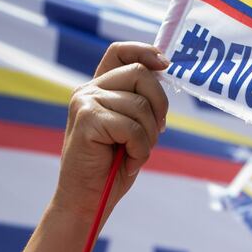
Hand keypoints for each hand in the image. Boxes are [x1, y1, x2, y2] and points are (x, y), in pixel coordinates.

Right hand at [52, 42, 169, 221]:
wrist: (88, 200)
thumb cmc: (114, 166)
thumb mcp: (133, 128)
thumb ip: (142, 101)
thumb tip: (165, 72)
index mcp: (100, 88)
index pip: (119, 52)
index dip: (145, 51)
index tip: (165, 63)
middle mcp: (89, 89)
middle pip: (141, 74)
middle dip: (159, 105)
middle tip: (155, 133)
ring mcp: (85, 102)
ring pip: (141, 105)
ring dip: (148, 137)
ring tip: (133, 154)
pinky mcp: (87, 119)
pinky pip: (132, 127)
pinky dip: (139, 150)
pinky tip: (126, 162)